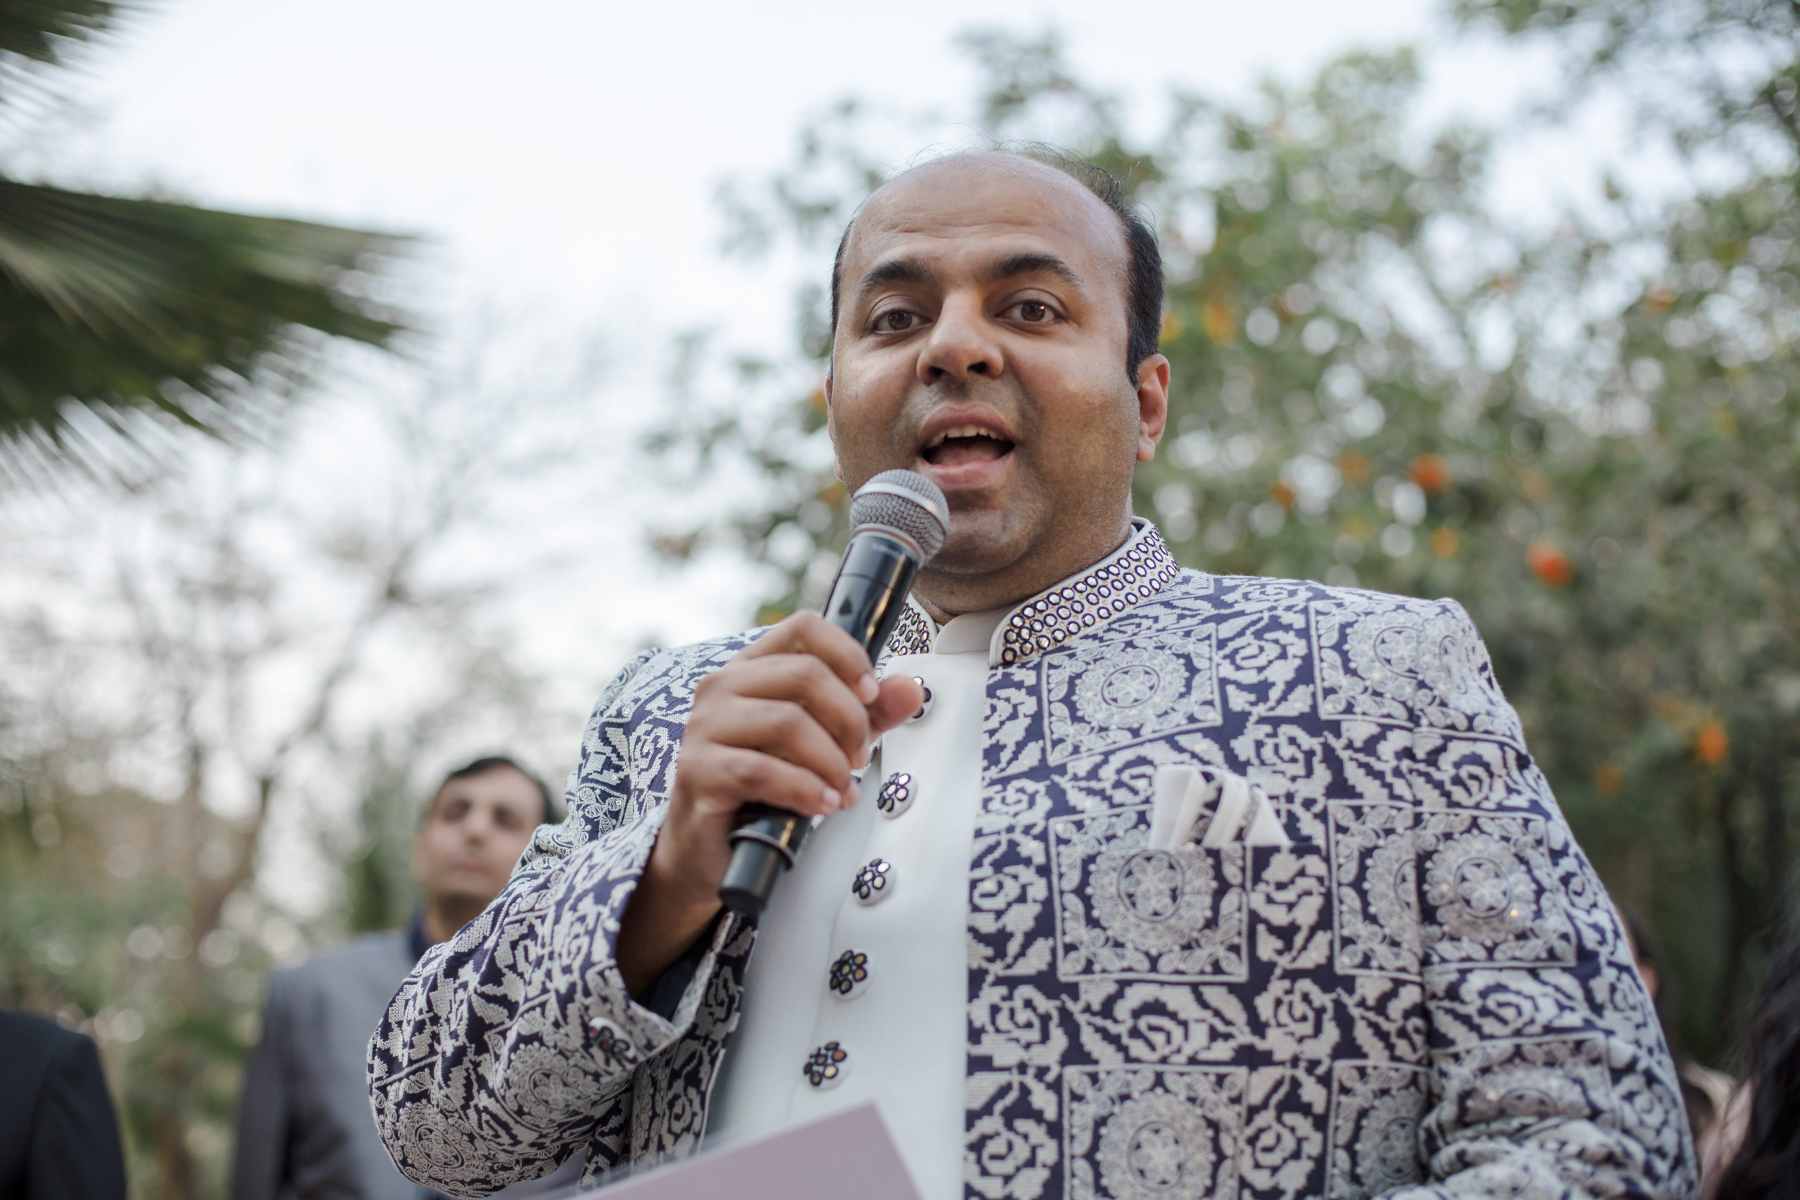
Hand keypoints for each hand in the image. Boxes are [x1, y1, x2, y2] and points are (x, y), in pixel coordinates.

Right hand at [619, 613, 921, 992]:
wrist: (710, 847)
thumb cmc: (765, 787)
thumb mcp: (826, 743)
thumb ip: (868, 714)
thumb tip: (910, 689)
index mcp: (752, 668)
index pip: (804, 627)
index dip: (847, 654)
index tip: (870, 693)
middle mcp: (722, 687)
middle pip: (804, 674)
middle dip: (849, 719)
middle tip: (860, 758)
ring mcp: (704, 727)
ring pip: (787, 721)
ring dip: (830, 760)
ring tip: (843, 789)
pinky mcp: (698, 771)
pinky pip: (761, 770)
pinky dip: (804, 789)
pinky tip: (823, 804)